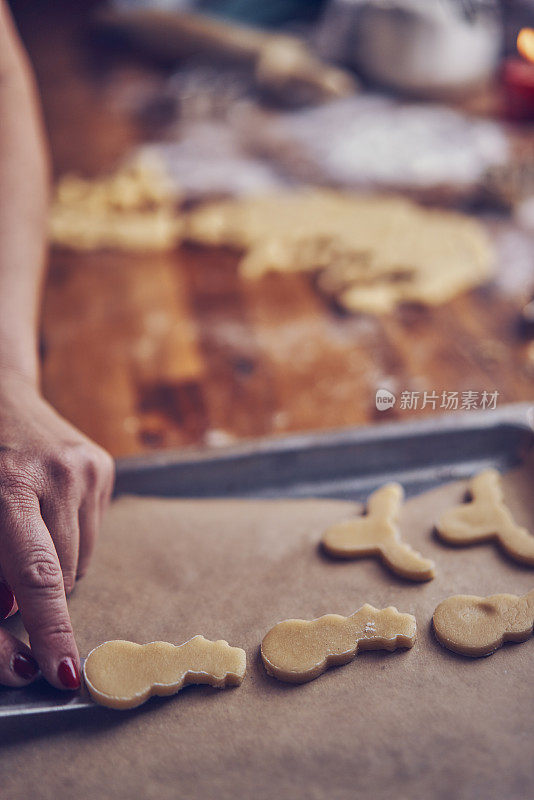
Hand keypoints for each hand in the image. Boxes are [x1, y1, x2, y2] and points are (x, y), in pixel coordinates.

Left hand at [0, 369, 113, 688]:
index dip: (50, 629)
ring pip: (82, 561)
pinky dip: (71, 539)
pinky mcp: (105, 467)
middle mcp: (58, 475)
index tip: (65, 675)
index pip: (37, 574)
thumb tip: (13, 625)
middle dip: (36, 590)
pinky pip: (94, 535)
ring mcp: (88, 468)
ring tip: (28, 527)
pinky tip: (49, 510)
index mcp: (10, 487)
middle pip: (62, 575)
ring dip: (55, 565)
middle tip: (9, 559)